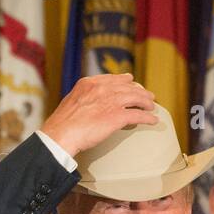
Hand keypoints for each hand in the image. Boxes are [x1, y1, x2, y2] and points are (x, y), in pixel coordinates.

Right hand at [38, 73, 158, 158]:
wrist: (60, 135)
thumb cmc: (61, 124)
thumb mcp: (71, 102)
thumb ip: (83, 98)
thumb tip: (87, 103)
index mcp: (89, 83)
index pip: (113, 78)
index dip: (125, 81)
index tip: (131, 83)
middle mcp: (102, 89)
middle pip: (128, 87)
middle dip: (140, 91)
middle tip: (148, 96)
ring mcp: (111, 101)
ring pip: (136, 98)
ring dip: (146, 102)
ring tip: (152, 107)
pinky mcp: (117, 117)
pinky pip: (138, 115)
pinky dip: (148, 117)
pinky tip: (153, 120)